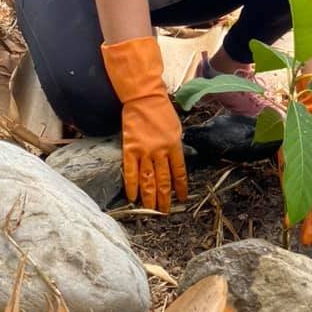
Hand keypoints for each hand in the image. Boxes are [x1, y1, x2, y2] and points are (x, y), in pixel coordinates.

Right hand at [120, 93, 187, 211]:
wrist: (144, 98)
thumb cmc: (161, 111)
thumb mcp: (176, 128)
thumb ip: (175, 146)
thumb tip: (175, 162)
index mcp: (174, 146)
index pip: (179, 173)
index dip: (181, 187)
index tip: (182, 198)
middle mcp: (160, 152)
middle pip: (163, 181)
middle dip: (165, 199)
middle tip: (165, 212)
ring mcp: (144, 152)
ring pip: (148, 181)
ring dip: (149, 198)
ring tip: (151, 211)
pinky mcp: (130, 150)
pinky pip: (130, 172)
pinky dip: (131, 186)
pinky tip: (132, 198)